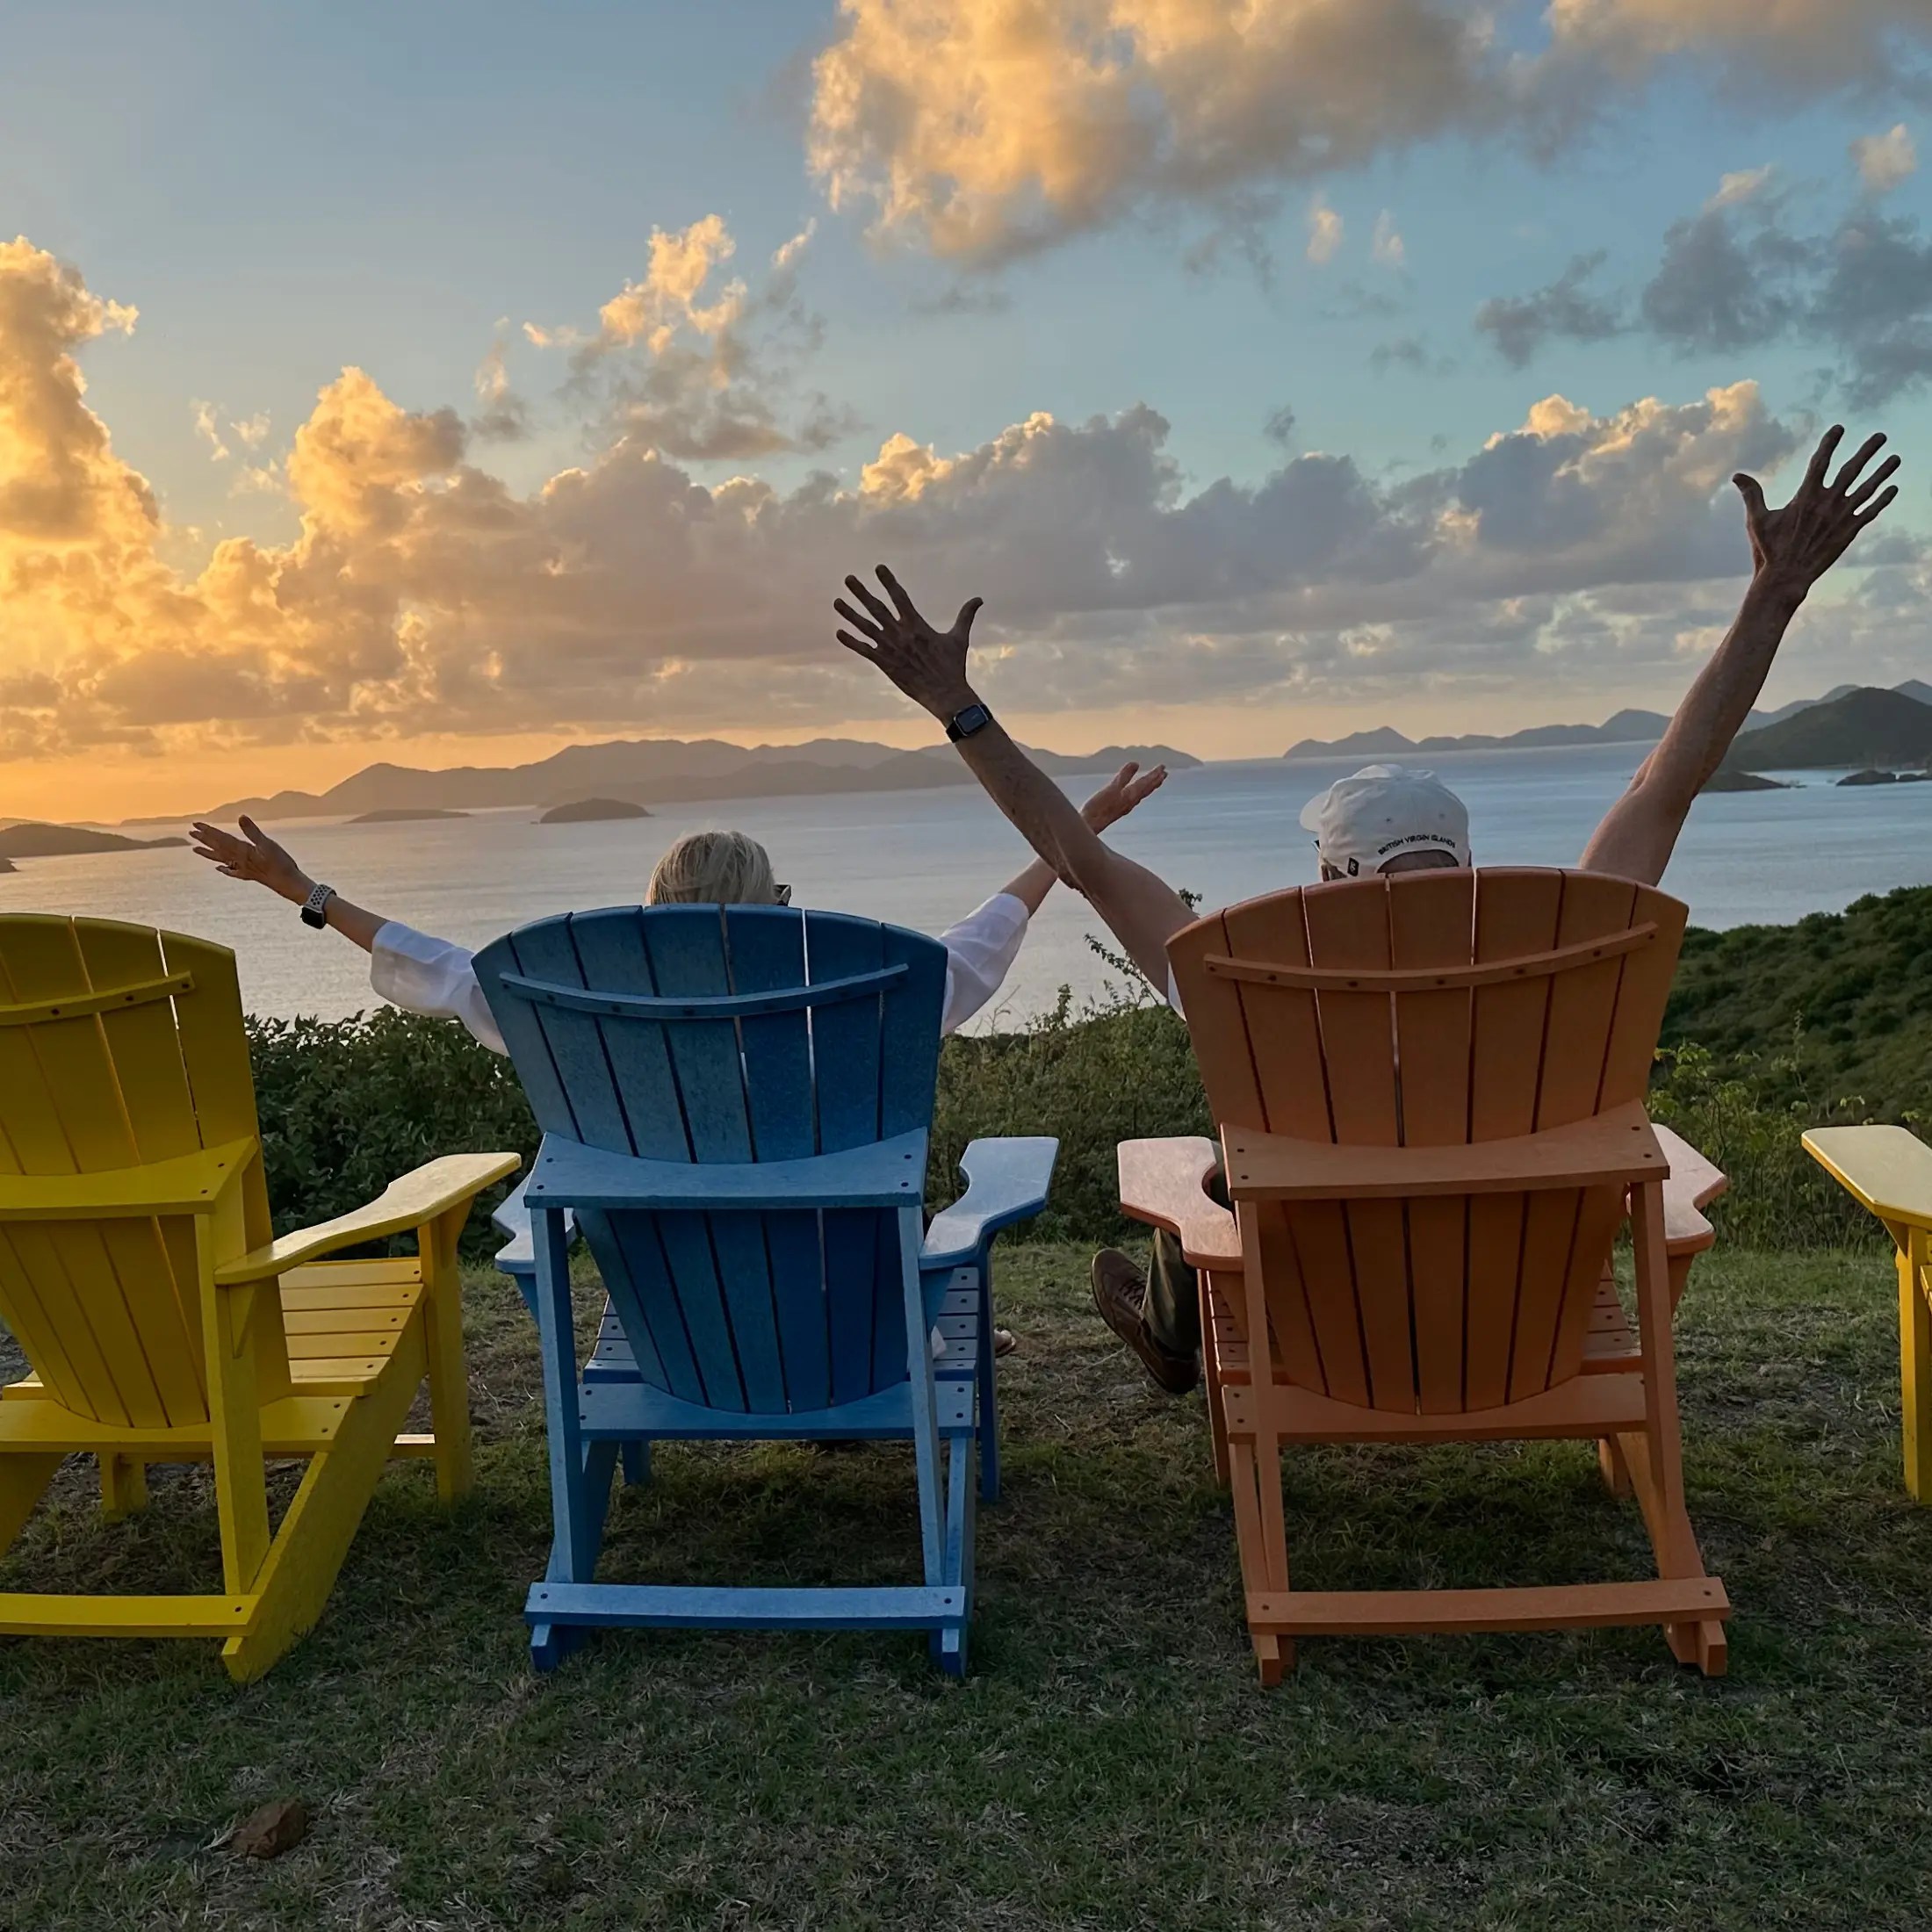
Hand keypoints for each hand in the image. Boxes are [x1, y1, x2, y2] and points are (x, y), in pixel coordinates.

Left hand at [189, 816, 311, 903]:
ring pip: (221, 859)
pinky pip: (232, 871)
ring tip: (195, 850)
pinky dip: (224, 869)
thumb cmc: (280, 863)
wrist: (288, 884)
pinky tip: (218, 868)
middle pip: (218, 848)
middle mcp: (239, 860)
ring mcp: (243, 869)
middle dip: (205, 840)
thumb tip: (240, 816)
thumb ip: (253, 831)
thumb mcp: (268, 844)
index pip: (221, 838)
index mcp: (242, 851)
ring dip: (208, 854)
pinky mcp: (249, 875)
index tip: (195, 824)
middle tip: (191, 833)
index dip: (208, 831)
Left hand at [834, 565, 981, 721]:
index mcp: (917, 625)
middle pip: (876, 608)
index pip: (899, 597)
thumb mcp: (959, 638)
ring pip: (865, 627)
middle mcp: (901, 634)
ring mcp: (891, 649)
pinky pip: (864, 650)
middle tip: (848, 578)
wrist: (946, 694)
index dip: (888, 581)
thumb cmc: (953, 666)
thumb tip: (979, 599)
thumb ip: (966, 616)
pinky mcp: (885, 664)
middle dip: (861, 592)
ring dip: (849, 614)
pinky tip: (839, 632)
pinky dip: (851, 641)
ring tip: (837, 601)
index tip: (878, 568)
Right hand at [1081, 761, 1167, 831]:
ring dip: (1149, 786)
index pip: (1146, 782)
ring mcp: (1125, 806)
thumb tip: (1136, 763)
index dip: (1154, 774)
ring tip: (1155, 782)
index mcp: (1130, 795)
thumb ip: (1124, 776)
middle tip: (1164, 773)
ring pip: (1141, 794)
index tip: (1163, 767)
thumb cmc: (1099, 808)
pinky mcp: (1117, 809)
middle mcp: (1131, 801)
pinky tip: (1134, 794)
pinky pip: (1134, 798)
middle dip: (1155, 781)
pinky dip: (1138, 792)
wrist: (1089, 826)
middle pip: (1147, 789)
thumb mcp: (1112, 788)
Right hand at [1734, 427, 1900, 601]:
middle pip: (1852, 470)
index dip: (1829, 443)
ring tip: (1895, 458)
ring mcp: (1841, 517)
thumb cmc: (1769, 549)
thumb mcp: (1757, 520)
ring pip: (1867, 488)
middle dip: (1867, 451)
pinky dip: (1883, 500)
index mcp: (1805, 497)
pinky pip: (1870, 511)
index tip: (1839, 428)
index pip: (1820, 462)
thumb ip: (1751, 494)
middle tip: (1881, 436)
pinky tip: (1892, 489)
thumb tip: (1737, 476)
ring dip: (1883, 472)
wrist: (1786, 577)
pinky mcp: (1849, 532)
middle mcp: (1827, 503)